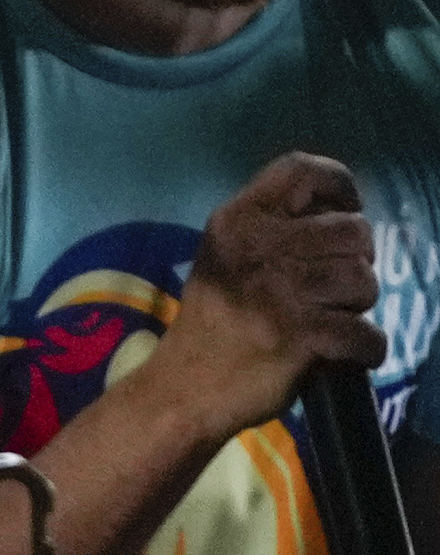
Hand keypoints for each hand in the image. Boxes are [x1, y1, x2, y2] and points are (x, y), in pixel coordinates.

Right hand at [153, 154, 385, 439]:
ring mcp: (278, 292)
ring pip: (365, 281)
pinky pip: (368, 335)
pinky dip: (364, 350)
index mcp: (238, 219)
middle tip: (333, 286)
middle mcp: (257, 246)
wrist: (186, 385)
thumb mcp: (228, 254)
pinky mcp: (299, 338)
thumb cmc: (217, 318)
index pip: (303, 169)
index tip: (341, 214)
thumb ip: (273, 227)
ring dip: (359, 306)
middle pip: (354, 230)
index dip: (339, 187)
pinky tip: (340, 353)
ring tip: (332, 318)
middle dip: (357, 261)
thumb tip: (341, 211)